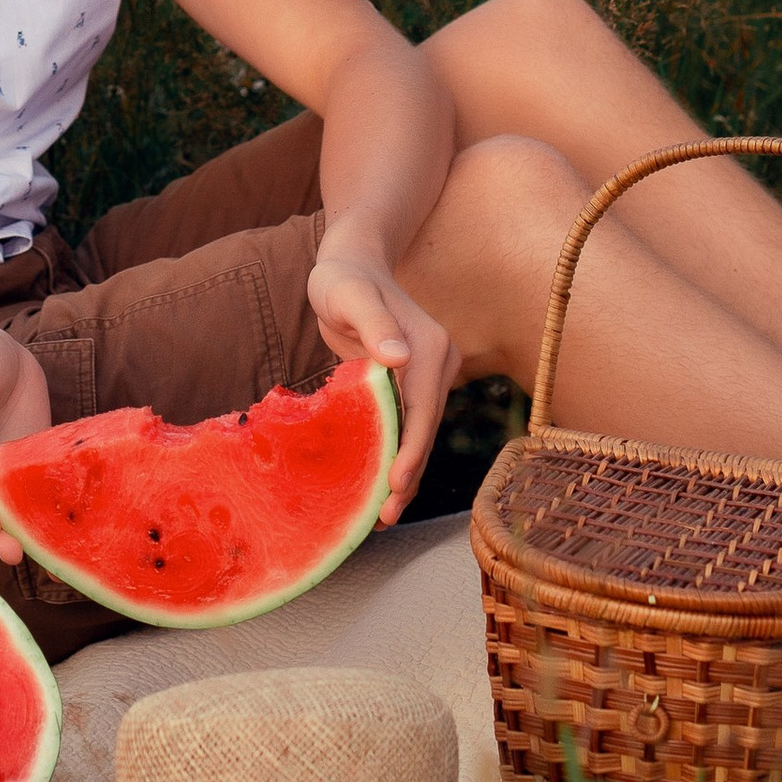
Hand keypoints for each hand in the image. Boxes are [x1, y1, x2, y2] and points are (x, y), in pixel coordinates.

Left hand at [306, 222, 459, 526]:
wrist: (353, 263)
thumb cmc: (343, 279)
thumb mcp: (349, 295)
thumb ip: (373, 322)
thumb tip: (398, 357)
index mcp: (429, 348)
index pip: (422, 410)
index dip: (410, 451)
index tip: (396, 485)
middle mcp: (439, 364)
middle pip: (425, 430)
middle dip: (408, 475)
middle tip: (385, 517)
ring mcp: (430, 376)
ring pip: (419, 434)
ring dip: (404, 473)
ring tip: (381, 515)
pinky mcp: (415, 384)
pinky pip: (407, 426)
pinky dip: (396, 455)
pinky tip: (379, 485)